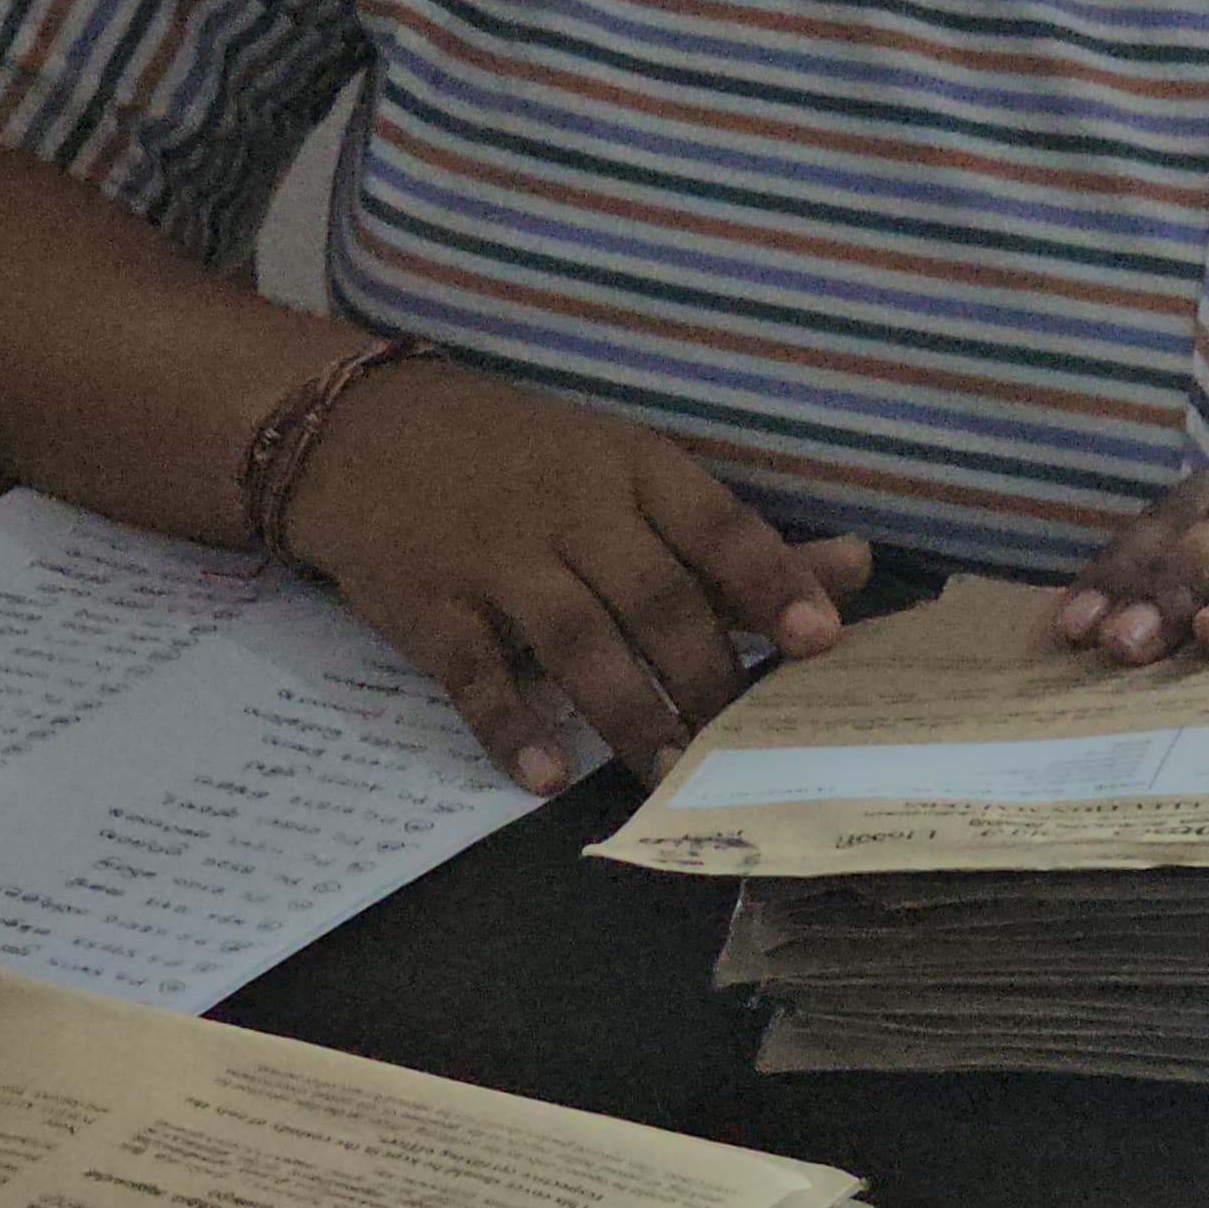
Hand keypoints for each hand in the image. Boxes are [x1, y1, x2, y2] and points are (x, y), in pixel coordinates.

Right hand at [283, 359, 871, 790]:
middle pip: (654, 597)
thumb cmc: (521, 460)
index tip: (823, 639)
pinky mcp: (426, 603)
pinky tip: (546, 776)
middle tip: (750, 747)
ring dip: (631, 715)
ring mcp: (493, 555)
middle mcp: (568, 507)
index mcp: (628, 466)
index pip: (714, 524)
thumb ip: (732, 538)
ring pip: (577, 640)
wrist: (357, 431)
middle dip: (709, 676)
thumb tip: (851, 569)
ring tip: (672, 775)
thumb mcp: (625, 473)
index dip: (772, 580)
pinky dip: (511, 725)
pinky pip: (474, 673)